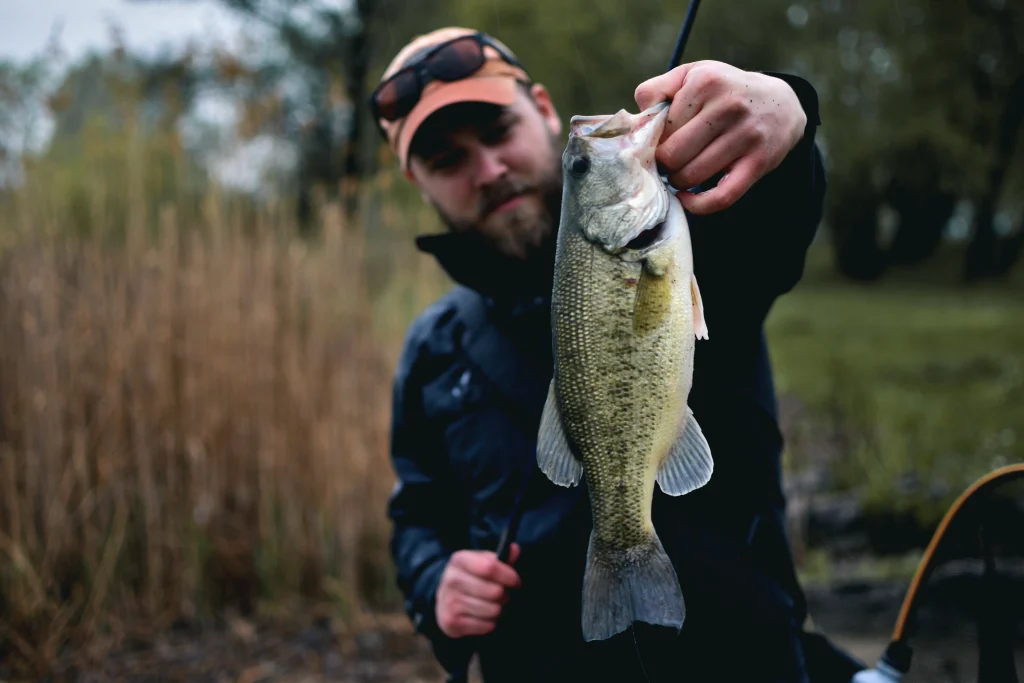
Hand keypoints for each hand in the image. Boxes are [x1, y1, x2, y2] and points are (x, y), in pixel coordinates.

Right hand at [435, 543, 521, 637]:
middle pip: (494, 591)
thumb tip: (514, 549)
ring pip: (493, 610)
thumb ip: (501, 558)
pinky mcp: (451, 622)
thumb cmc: (471, 579)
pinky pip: (486, 626)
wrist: (445, 600)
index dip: (508, 576)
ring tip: (492, 605)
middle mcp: (451, 579)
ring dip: (498, 609)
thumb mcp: (482, 563)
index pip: (490, 567)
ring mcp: (449, 601)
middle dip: (505, 595)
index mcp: (460, 560)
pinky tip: (483, 617)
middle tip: (502, 595)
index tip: (516, 581)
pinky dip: (490, 623)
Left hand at [634, 60, 807, 213]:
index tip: (660, 144)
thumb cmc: (725, 91)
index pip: (661, 128)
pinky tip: (687, 198)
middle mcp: (728, 107)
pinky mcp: (759, 162)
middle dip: (664, 165)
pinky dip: (698, 205)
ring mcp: (746, 136)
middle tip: (668, 163)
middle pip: (673, 155)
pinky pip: (721, 197)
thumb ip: (658, 89)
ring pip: (692, 176)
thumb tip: (638, 118)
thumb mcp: (693, 75)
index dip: (655, 142)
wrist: (782, 103)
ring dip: (678, 182)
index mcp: (706, 82)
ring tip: (681, 173)